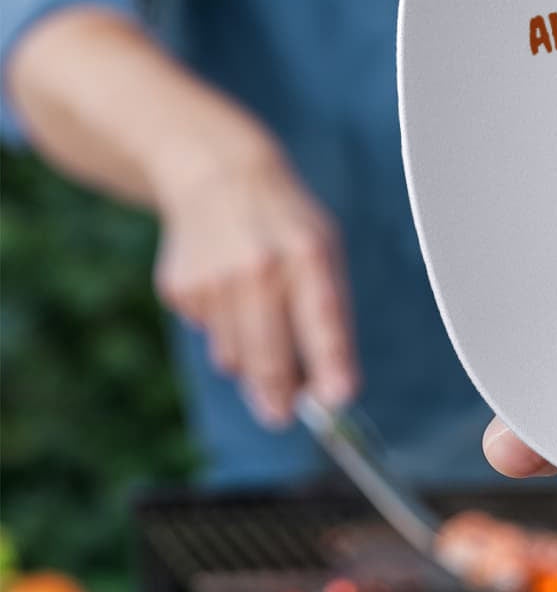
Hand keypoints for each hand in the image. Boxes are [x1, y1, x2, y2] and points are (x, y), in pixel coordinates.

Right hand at [150, 128, 357, 428]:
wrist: (219, 175)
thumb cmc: (285, 222)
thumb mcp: (323, 247)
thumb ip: (327, 309)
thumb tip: (328, 380)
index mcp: (306, 251)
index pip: (323, 316)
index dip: (332, 362)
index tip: (340, 399)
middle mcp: (258, 266)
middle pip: (269, 353)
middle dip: (278, 394)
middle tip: (282, 416)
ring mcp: (214, 280)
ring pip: (234, 356)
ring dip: (250, 359)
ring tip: (259, 320)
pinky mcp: (181, 289)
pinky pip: (208, 336)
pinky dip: (222, 329)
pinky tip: (227, 292)